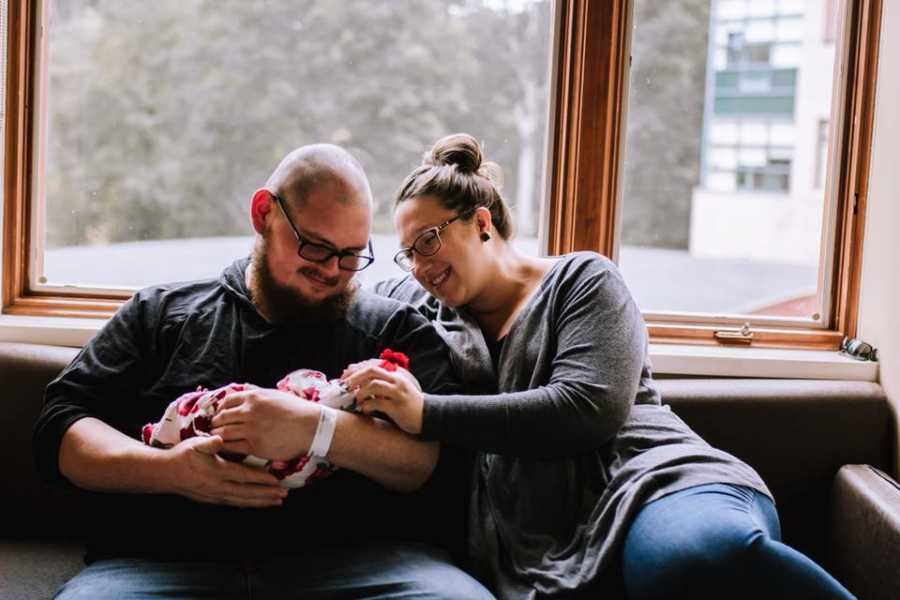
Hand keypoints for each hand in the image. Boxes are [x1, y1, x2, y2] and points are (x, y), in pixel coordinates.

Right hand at [164, 435, 287, 507]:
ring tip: (276, 502)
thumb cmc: (182, 456)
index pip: (244, 476)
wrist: (165, 474)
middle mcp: (219, 487)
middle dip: (267, 494)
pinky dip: (248, 503)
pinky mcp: (213, 499)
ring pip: (242, 501)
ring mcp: (216, 495)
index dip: (261, 479)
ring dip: (260, 502)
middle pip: (248, 492)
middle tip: (284, 495)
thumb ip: (209, 443)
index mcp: (217, 471)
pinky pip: (235, 503)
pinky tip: (257, 503)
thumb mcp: (195, 445)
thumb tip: (220, 439)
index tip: (277, 481)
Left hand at [209, 387, 319, 460]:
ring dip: (217, 437)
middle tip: (215, 429)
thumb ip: (257, 394)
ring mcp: (251, 430)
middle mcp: (249, 412)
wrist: (311, 427)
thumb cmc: (296, 410)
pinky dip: (225, 448)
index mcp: (253, 397)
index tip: (220, 415)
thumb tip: (245, 390)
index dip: (220, 410)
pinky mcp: (255, 446)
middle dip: (215, 424)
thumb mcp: (275, 395)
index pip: (226, 402)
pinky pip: (232, 447)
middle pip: (221, 418)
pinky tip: (226, 450)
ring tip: (217, 440)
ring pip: (222, 434)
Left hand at [341, 365, 424, 433]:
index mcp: (395, 376)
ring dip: (361, 393)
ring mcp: (397, 393)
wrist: (428, 416)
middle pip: (372, 372)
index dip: (356, 371)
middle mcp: (396, 381)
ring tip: (356, 400)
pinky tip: (364, 410)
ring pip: (374, 385)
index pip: (372, 367)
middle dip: (355, 378)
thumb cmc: (408, 404)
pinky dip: (367, 406)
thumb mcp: (397, 389)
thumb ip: (382, 385)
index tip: (344, 377)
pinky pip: (378, 403)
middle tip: (345, 387)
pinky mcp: (397, 407)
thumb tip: (360, 383)